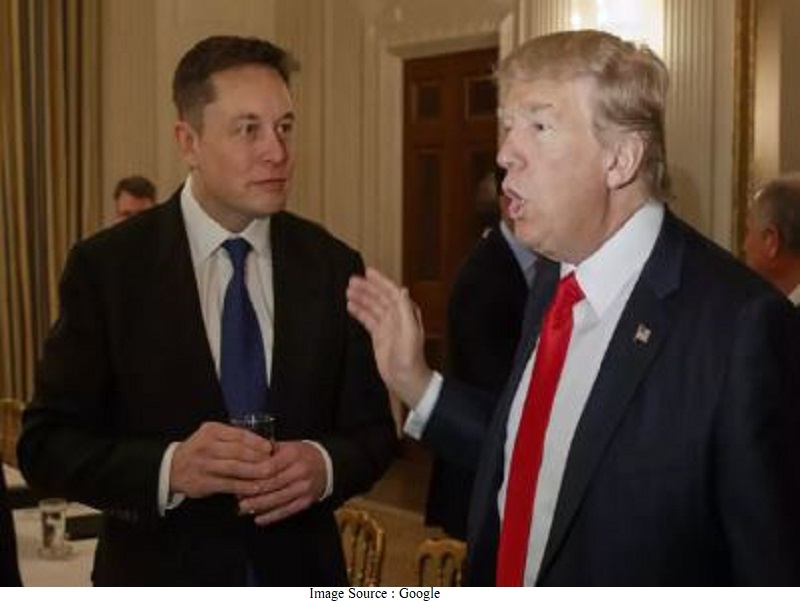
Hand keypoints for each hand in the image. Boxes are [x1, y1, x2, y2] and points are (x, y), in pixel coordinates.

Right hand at [170, 421, 272, 497]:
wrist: (172, 467)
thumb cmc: (200, 449)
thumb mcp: (212, 436)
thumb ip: (234, 437)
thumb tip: (264, 444)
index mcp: (212, 431)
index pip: (239, 434)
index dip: (257, 442)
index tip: (270, 448)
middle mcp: (207, 446)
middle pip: (239, 451)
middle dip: (259, 458)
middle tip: (274, 463)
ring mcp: (204, 465)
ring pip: (235, 468)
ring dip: (255, 472)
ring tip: (269, 475)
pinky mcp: (204, 482)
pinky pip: (228, 484)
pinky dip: (244, 487)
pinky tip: (256, 488)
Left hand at [238, 441, 326, 525]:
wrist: (326, 465)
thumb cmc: (301, 455)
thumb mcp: (287, 446)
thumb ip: (267, 451)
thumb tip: (246, 459)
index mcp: (293, 455)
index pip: (269, 466)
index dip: (252, 474)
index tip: (238, 478)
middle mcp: (300, 471)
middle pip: (272, 484)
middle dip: (252, 492)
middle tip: (236, 496)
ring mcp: (304, 488)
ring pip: (277, 500)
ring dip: (258, 505)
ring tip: (242, 508)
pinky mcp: (306, 501)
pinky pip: (286, 511)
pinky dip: (271, 516)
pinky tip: (258, 518)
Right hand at [346, 267, 432, 406]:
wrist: (405, 378)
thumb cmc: (410, 357)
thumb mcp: (409, 331)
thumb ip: (405, 309)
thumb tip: (402, 289)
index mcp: (405, 313)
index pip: (391, 292)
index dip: (380, 281)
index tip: (368, 272)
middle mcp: (397, 317)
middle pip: (379, 297)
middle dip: (366, 288)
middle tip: (352, 280)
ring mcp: (387, 326)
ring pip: (372, 307)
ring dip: (361, 298)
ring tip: (348, 290)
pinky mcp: (379, 336)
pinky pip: (368, 319)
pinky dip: (359, 312)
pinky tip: (350, 306)